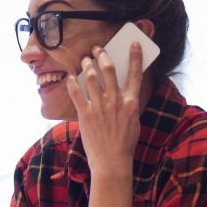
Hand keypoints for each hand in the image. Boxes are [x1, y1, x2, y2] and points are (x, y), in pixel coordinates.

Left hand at [66, 42, 143, 173]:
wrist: (112, 162)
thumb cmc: (125, 143)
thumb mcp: (134, 120)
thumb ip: (128, 103)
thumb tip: (122, 89)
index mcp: (131, 102)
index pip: (135, 73)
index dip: (135, 56)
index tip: (133, 44)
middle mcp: (116, 101)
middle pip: (108, 69)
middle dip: (102, 55)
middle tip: (98, 49)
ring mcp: (99, 106)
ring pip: (90, 76)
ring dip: (87, 65)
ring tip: (85, 61)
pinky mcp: (85, 114)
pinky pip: (76, 92)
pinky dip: (72, 82)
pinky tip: (70, 77)